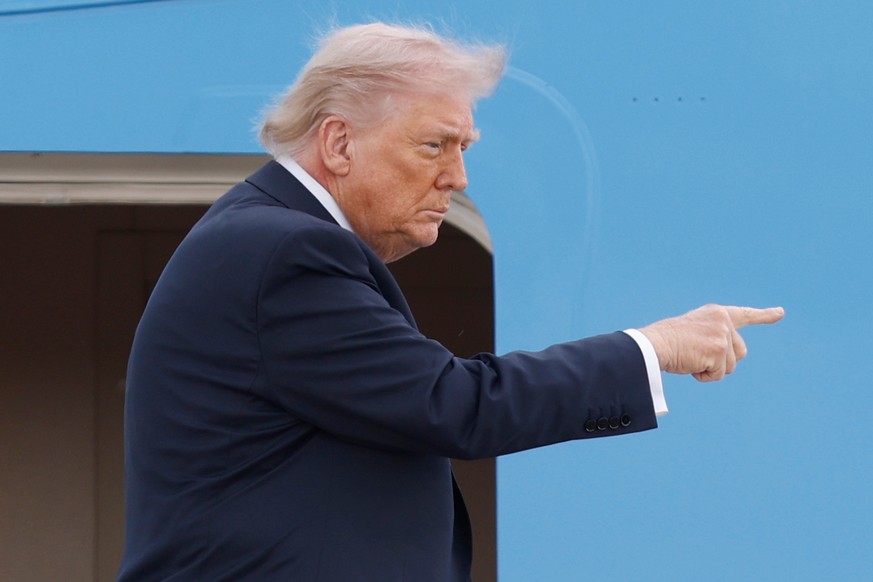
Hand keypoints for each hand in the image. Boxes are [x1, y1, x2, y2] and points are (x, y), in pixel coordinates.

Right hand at [639, 304, 783, 381]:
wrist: (655, 344)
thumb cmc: (667, 341)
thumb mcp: (694, 331)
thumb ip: (714, 337)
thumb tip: (728, 356)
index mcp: (716, 313)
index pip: (744, 314)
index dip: (764, 315)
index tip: (780, 313)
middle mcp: (723, 320)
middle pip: (739, 353)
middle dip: (722, 361)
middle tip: (698, 355)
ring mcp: (723, 335)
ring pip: (729, 366)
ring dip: (711, 369)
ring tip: (690, 358)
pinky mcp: (719, 350)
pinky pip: (719, 375)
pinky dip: (704, 376)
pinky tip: (691, 364)